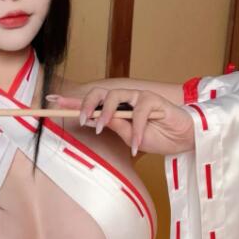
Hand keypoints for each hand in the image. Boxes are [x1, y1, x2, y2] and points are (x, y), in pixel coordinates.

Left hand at [47, 87, 194, 156]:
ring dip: (106, 114)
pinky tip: (135, 145)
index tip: (52, 101)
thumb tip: (91, 120)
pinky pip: (138, 113)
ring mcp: (139, 98)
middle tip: (81, 118)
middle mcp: (126, 99)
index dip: (72, 100)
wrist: (185, 139)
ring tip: (102, 129)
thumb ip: (114, 127)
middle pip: (100, 93)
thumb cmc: (158, 137)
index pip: (92, 101)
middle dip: (86, 103)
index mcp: (117, 108)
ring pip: (116, 97)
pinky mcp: (154, 101)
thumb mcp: (130, 138)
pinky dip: (135, 130)